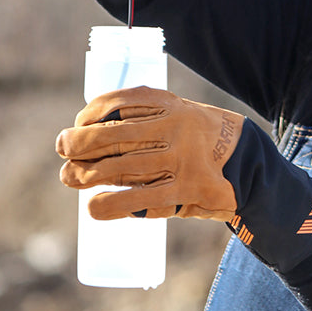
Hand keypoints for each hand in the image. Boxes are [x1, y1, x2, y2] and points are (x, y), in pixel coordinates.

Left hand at [56, 87, 243, 220]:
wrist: (248, 165)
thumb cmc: (200, 141)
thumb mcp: (179, 116)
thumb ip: (145, 120)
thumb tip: (90, 135)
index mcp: (171, 104)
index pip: (121, 102)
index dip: (91, 113)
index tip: (78, 123)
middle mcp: (175, 127)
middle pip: (114, 135)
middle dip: (80, 143)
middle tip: (63, 148)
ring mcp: (180, 159)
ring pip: (121, 167)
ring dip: (86, 174)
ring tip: (70, 177)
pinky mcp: (185, 189)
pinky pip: (140, 199)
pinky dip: (111, 205)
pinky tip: (94, 208)